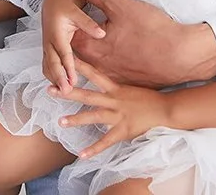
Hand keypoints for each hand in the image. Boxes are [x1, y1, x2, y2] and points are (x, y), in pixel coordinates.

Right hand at [42, 0, 105, 92]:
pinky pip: (48, 63)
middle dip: (58, 78)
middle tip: (66, 91)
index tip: (73, 80)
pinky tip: (59, 82)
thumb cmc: (64, 4)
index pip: (63, 53)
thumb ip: (88, 24)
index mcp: (57, 32)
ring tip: (63, 91)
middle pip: (52, 63)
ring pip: (47, 65)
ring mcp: (47, 45)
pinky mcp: (49, 47)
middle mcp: (49, 40)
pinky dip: (52, 74)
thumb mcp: (76, 11)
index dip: (68, 68)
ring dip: (54, 78)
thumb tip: (102, 33)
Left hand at [56, 60, 171, 158]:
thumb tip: (99, 81)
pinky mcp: (123, 131)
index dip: (79, 67)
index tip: (65, 60)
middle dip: (68, 92)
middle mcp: (114, 100)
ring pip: (93, 116)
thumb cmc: (147, 99)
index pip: (94, 74)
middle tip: (50, 89)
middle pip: (87, 95)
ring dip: (76, 119)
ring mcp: (118, 116)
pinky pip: (106, 141)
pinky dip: (94, 149)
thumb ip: (113, 87)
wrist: (165, 110)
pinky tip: (81, 154)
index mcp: (115, 89)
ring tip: (60, 122)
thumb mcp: (128, 88)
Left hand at [59, 0, 215, 88]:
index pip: (65, 37)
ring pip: (95, 65)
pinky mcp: (130, 83)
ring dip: (93, 53)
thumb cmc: (151, 28)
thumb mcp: (116, 2)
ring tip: (100, 39)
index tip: (66, 14)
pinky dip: (111, 63)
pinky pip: (113, 74)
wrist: (184, 55)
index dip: (64, 24)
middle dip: (76, 39)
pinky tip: (120, 53)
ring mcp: (114, 78)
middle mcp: (98, 67)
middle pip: (78, 53)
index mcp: (89, 48)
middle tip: (79, 26)